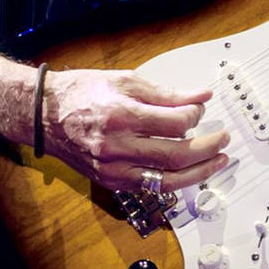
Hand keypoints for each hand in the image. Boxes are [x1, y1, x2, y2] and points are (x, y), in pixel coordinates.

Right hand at [43, 68, 230, 192]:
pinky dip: (173, 181)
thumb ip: (167, 93)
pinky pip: (150, 187)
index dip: (196, 116)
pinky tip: (189, 173)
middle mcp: (118, 146)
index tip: (200, 108)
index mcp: (123, 115)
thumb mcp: (126, 80)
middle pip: (176, 156)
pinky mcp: (110, 182)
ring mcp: (113, 169)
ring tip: (218, 161)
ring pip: (167, 181)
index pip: (176, 124)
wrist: (44, 115)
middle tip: (224, 140)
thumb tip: (201, 96)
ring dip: (199, 173)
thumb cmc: (83, 92)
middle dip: (208, 148)